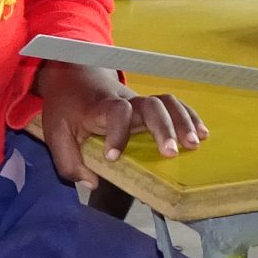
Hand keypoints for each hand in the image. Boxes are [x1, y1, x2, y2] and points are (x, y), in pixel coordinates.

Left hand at [34, 59, 206, 183]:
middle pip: (150, 105)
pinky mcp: (147, 107)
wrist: (73, 75)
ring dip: (182, 122)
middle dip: (163, 128)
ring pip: (166, 102)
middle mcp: (124, 102)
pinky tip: (202, 134)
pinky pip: (172, 105)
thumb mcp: (54, 134)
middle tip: (172, 153)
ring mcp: (138, 102)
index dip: (117, 133)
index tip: (113, 157)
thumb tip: (92, 183)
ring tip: (194, 144)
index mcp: (99, 108)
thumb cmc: (65, 107)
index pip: (115, 112)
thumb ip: (68, 162)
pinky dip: (189, 117)